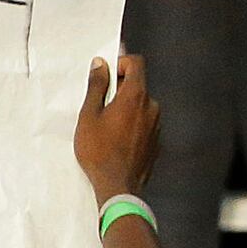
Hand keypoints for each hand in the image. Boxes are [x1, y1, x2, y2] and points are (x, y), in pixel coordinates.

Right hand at [74, 56, 160, 199]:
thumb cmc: (99, 150)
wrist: (118, 184)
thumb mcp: (89, 115)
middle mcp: (151, 106)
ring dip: (125, 108)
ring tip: (105, 127)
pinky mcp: (156, 140)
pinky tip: (116, 140)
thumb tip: (100, 64)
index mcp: (135, 96)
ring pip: (140, 105)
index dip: (121, 63)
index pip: (136, 64)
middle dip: (119, 89)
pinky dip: (131, 124)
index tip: (106, 73)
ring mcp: (156, 124)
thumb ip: (97, 86)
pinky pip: (144, 123)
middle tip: (98, 105)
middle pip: (137, 86)